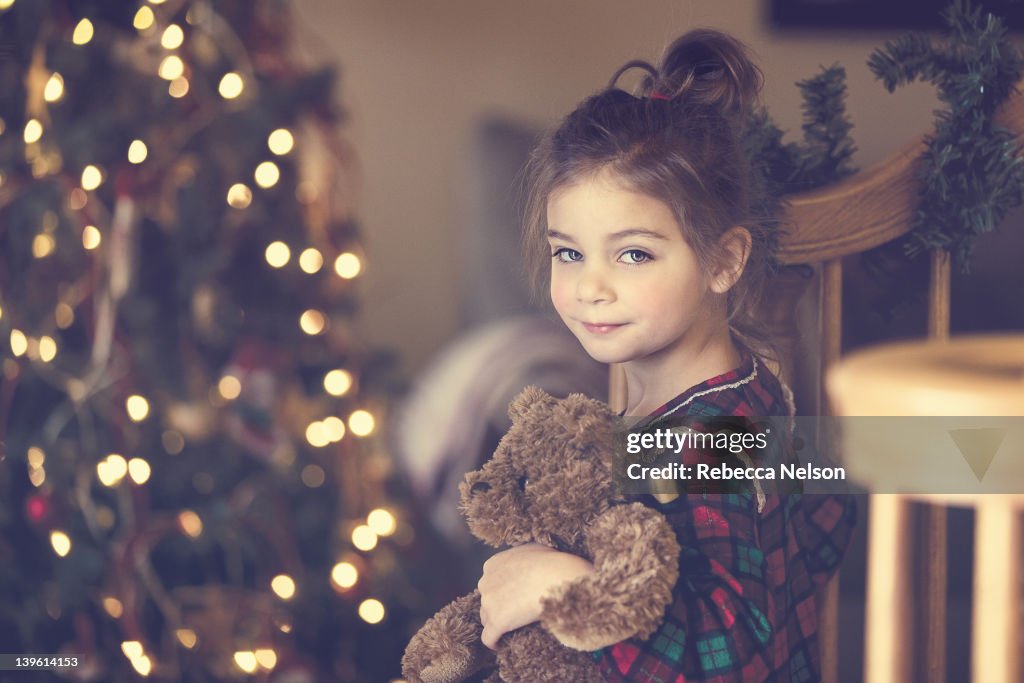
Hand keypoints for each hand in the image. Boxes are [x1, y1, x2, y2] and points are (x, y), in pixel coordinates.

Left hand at [477, 543, 593, 649]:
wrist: (557, 577)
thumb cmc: (551, 562)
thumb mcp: (532, 549)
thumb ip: (520, 557)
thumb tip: (528, 563)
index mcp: (492, 565)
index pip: (490, 583)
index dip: (500, 593)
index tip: (512, 599)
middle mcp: (486, 582)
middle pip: (486, 601)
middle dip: (498, 608)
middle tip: (515, 615)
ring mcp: (490, 603)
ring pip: (486, 619)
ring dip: (496, 625)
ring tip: (510, 631)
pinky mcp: (497, 622)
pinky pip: (488, 638)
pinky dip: (494, 643)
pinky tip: (501, 646)